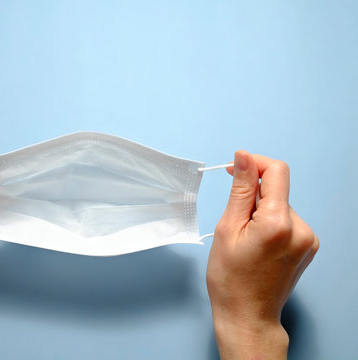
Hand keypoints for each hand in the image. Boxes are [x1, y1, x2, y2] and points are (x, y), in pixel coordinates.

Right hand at [207, 151, 318, 359]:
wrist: (247, 315)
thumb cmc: (230, 279)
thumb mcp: (227, 229)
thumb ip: (240, 190)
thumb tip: (244, 157)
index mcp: (279, 224)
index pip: (276, 172)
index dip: (254, 164)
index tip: (235, 170)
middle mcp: (302, 229)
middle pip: (277, 190)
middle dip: (253, 196)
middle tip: (234, 222)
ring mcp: (309, 240)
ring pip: (281, 206)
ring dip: (261, 211)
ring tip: (245, 239)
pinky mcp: (309, 247)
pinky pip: (288, 220)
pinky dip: (271, 223)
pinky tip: (258, 244)